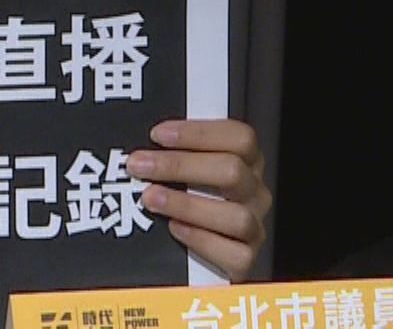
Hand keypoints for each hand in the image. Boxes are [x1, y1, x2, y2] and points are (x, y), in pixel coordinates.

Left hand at [129, 119, 269, 279]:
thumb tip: (141, 144)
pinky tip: (175, 228)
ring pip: (236, 215)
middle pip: (232, 170)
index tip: (157, 135)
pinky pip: (234, 254)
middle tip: (138, 165)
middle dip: (178, 165)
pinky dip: (201, 240)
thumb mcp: (181, 167)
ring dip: (186, 204)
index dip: (199, 133)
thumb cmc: (182, 194)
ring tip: (150, 198)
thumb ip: (170, 151)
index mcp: (245, 161)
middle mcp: (254, 191)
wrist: (192, 254)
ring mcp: (254, 226)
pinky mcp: (246, 258)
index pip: (239, 137)